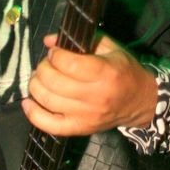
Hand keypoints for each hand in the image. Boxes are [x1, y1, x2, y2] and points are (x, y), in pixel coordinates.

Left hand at [22, 33, 157, 136]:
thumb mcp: (110, 48)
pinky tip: (28, 102)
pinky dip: (33, 114)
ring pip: (48, 100)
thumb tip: (49, 41)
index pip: (70, 65)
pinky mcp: (80, 128)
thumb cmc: (125, 71)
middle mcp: (95, 97)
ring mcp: (86, 116)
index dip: (56, 55)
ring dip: (36, 85)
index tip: (55, 52)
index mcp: (105, 74)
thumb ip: (81, 41)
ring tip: (40, 78)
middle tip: (47, 64)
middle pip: (55, 82)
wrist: (141, 101)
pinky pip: (50, 125)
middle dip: (44, 68)